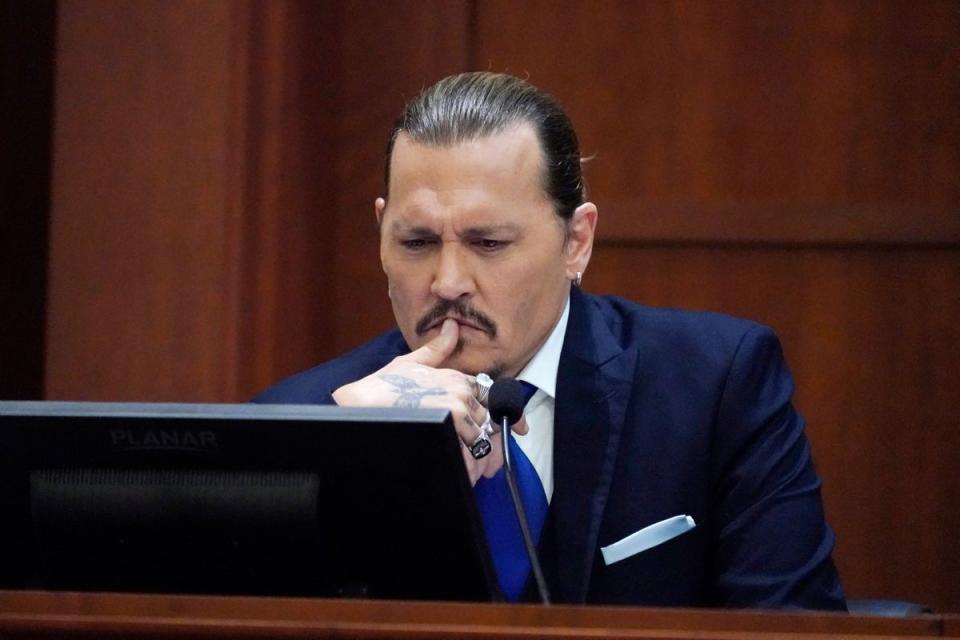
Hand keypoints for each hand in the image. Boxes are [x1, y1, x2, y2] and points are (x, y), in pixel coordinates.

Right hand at [332, 319, 526, 482]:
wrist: (360, 404)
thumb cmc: (381, 386)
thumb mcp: (410, 362)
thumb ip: (437, 349)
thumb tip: (452, 327)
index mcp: (455, 377)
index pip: (491, 396)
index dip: (506, 415)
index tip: (518, 429)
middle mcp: (461, 390)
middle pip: (488, 422)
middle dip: (488, 445)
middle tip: (486, 466)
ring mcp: (457, 408)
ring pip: (482, 439)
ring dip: (478, 460)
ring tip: (471, 474)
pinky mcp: (450, 425)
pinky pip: (470, 451)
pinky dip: (469, 466)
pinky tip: (463, 476)